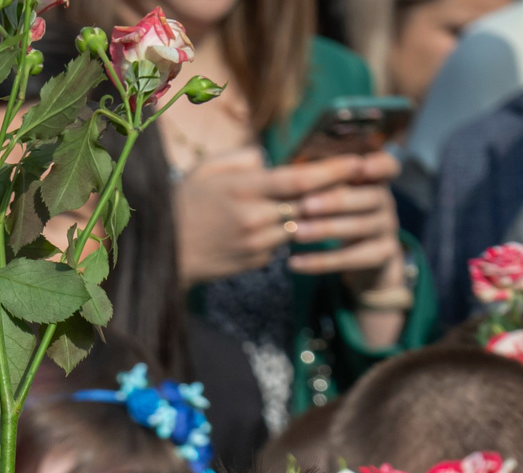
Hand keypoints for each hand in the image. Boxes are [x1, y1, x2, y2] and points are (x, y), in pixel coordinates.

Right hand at [175, 150, 402, 287]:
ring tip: (322, 199)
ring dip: (308, 214)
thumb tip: (270, 160)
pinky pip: (280, 244)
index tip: (357, 161)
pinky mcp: (256, 263)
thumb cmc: (183, 203)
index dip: (332, 171)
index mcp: (243, 188)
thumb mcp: (206, 169)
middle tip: (361, 179)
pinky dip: (281, 232)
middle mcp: (255, 218)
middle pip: (307, 204)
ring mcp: (257, 244)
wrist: (162, 253)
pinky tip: (267, 226)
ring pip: (298, 225)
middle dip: (334, 192)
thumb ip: (242, 159)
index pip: (298, 179)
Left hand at [274, 152, 403, 286]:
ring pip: (359, 227)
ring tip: (296, 234)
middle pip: (369, 197)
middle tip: (306, 205)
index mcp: (375, 179)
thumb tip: (261, 158)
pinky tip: (294, 263)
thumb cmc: (338, 215)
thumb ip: (314, 176)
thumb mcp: (332, 192)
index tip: (360, 165)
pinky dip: (321, 261)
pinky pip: (352, 258)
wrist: (367, 259)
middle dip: (336, 200)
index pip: (388, 165)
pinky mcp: (382, 255)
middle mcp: (386, 202)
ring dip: (325, 230)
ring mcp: (387, 229)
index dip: (379, 165)